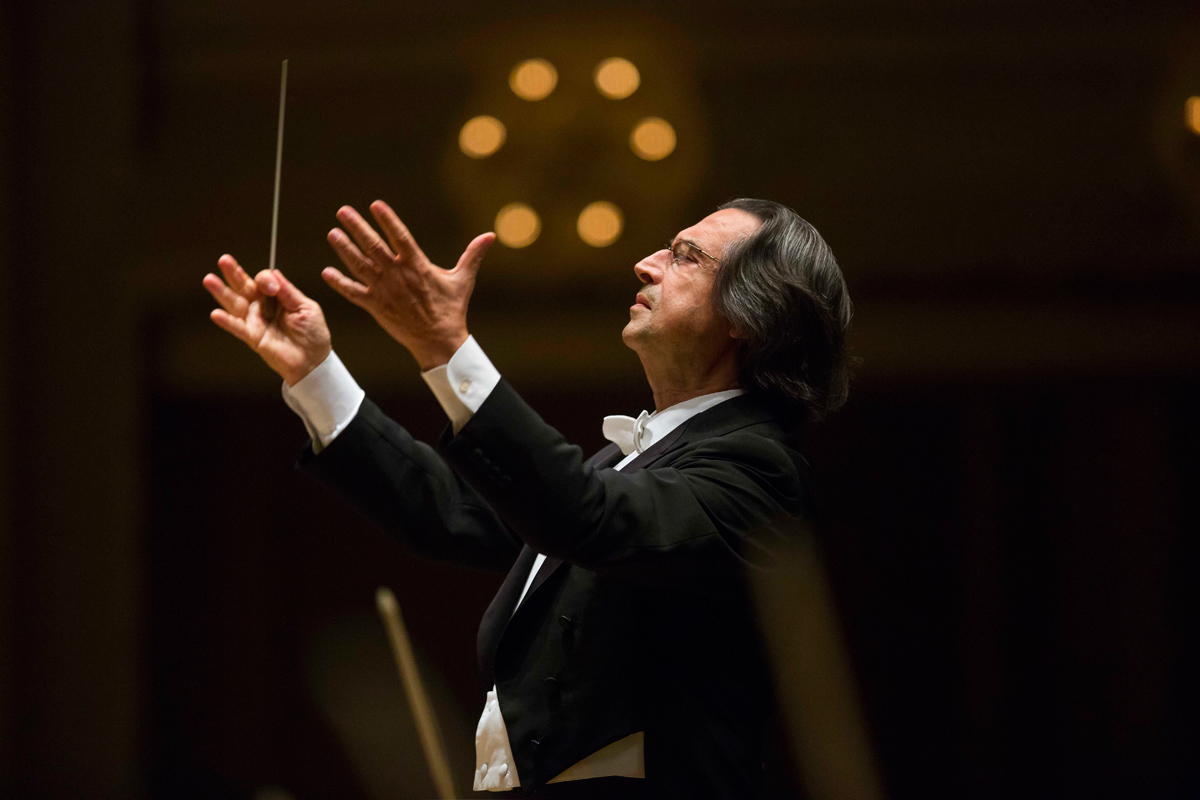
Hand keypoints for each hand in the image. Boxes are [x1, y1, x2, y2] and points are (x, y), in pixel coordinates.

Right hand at [202, 255, 331, 385]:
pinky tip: (216, 314)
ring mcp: (255, 321)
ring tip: (209, 280)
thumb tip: (273, 273)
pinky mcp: (253, 337)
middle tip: (224, 260)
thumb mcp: (306, 308)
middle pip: (244, 287)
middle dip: (233, 274)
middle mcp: (262, 306)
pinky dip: (227, 322)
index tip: (272, 288)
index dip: (265, 280)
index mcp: (276, 296)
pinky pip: (238, 328)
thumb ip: (289, 292)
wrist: (314, 360)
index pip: (263, 280)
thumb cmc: (313, 333)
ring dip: (221, 293)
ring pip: (235, 304)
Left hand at [323, 200, 494, 369]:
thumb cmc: (451, 309)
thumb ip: (473, 255)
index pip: (400, 237)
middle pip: (373, 247)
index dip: (388, 220)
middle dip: (357, 228)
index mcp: (417, 266)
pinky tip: (326, 272)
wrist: (439, 341)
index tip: (375, 205)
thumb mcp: (463, 279)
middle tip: (343, 211)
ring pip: (360, 266)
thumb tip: (491, 236)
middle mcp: (398, 276)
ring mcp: (385, 291)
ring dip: (345, 249)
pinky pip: (354, 293)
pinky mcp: (376, 307)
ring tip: (333, 233)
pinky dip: (340, 283)